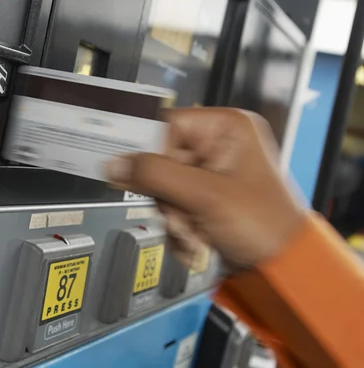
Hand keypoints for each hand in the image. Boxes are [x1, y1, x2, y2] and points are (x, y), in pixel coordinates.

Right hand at [105, 108, 305, 270]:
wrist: (282, 269)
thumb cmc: (262, 224)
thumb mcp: (204, 194)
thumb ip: (154, 174)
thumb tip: (111, 164)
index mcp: (224, 127)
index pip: (165, 125)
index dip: (147, 153)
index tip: (131, 174)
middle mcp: (215, 145)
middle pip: (159, 160)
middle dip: (167, 197)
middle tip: (183, 215)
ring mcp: (207, 173)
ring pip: (161, 187)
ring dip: (172, 216)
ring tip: (195, 232)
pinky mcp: (202, 197)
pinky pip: (170, 204)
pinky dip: (178, 226)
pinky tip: (197, 239)